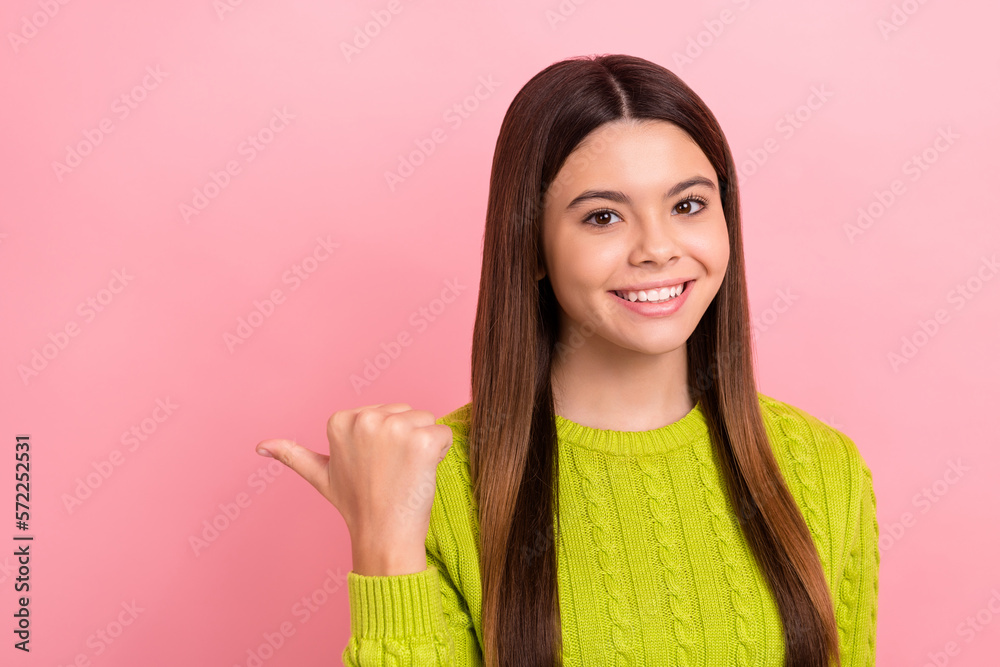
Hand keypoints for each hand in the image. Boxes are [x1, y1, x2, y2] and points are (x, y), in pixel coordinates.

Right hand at [254, 403, 452, 565]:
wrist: (382, 535)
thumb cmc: (356, 505)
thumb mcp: (321, 475)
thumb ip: (293, 454)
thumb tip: (260, 446)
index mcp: (341, 419)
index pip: (386, 411)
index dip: (387, 440)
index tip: (373, 465)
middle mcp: (366, 418)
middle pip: (408, 413)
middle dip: (406, 439)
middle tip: (390, 472)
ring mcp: (395, 429)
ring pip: (427, 421)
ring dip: (425, 446)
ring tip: (404, 474)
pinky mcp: (422, 441)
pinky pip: (445, 434)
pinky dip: (441, 454)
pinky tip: (422, 474)